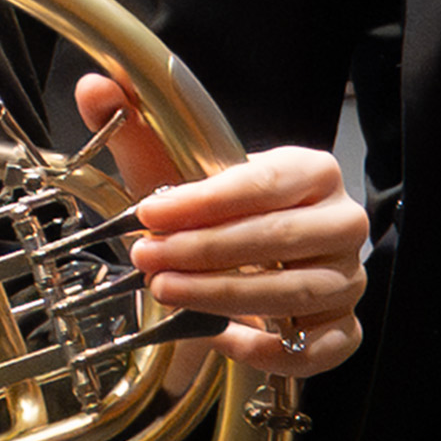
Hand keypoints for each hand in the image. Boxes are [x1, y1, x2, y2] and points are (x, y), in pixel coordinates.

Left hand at [110, 110, 364, 381]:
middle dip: (202, 252)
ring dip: (222, 295)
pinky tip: (222, 338)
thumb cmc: (212, 215)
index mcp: (310, 172)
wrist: (237, 262)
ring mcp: (346, 277)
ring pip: (293, 292)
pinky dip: (270, 349)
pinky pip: (318, 348)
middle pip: (278, 238)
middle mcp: (339, 222)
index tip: (150, 211)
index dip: (204, 201)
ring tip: (167, 290)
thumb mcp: (171, 170)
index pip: (264, 183)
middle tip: (148, 257)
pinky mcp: (341, 326)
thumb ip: (133, 126)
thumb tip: (95, 90)